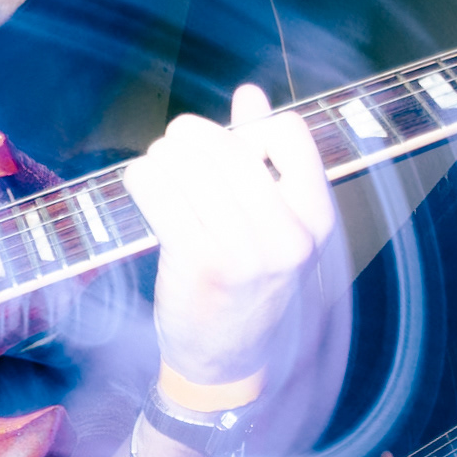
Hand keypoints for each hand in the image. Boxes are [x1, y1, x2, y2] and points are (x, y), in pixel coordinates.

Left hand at [123, 84, 335, 385]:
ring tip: (157, 165)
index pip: (289, 133)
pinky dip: (144, 179)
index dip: (249, 128)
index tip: (226, 144)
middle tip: (174, 141)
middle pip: (230, 149)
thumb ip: (264, 157)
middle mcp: (286, 235)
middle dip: (192, 136)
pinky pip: (161, 196)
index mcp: (316, 218)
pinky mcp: (197, 264)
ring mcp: (243, 252)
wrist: (226, 361)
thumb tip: (250, 94)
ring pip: (190, 169)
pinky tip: (140, 181)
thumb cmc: (249, 284)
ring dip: (164, 156)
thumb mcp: (273, 225)